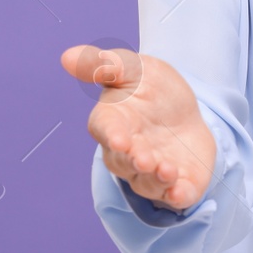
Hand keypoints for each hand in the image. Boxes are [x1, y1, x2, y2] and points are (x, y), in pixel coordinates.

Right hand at [61, 45, 216, 212]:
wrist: (184, 108)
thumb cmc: (150, 87)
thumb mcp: (133, 67)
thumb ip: (105, 65)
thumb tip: (68, 56)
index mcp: (112, 121)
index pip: (106, 130)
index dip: (113, 135)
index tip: (121, 138)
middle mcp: (126, 151)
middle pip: (125, 161)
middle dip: (136, 160)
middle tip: (146, 158)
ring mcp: (150, 170)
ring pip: (147, 181)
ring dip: (156, 179)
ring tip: (168, 170)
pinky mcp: (175, 181)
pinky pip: (173, 195)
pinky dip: (176, 196)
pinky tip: (182, 193)